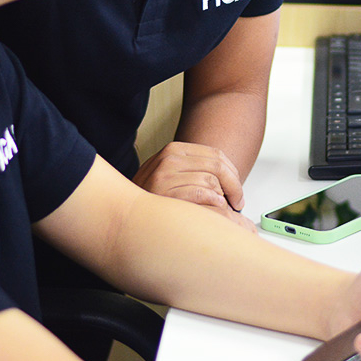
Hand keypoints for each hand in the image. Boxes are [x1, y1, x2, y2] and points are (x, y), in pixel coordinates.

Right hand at [133, 142, 255, 231]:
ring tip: (222, 210)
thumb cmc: (150, 196)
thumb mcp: (169, 174)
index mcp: (175, 150)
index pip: (216, 155)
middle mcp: (170, 158)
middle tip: (238, 202)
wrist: (122, 211)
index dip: (233, 173)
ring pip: (212, 182)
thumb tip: (228, 179)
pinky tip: (214, 210)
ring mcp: (166, 175)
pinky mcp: (166, 192)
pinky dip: (213, 203)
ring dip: (223, 199)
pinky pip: (202, 195)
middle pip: (218, 167)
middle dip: (235, 187)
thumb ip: (193, 169)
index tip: (237, 189)